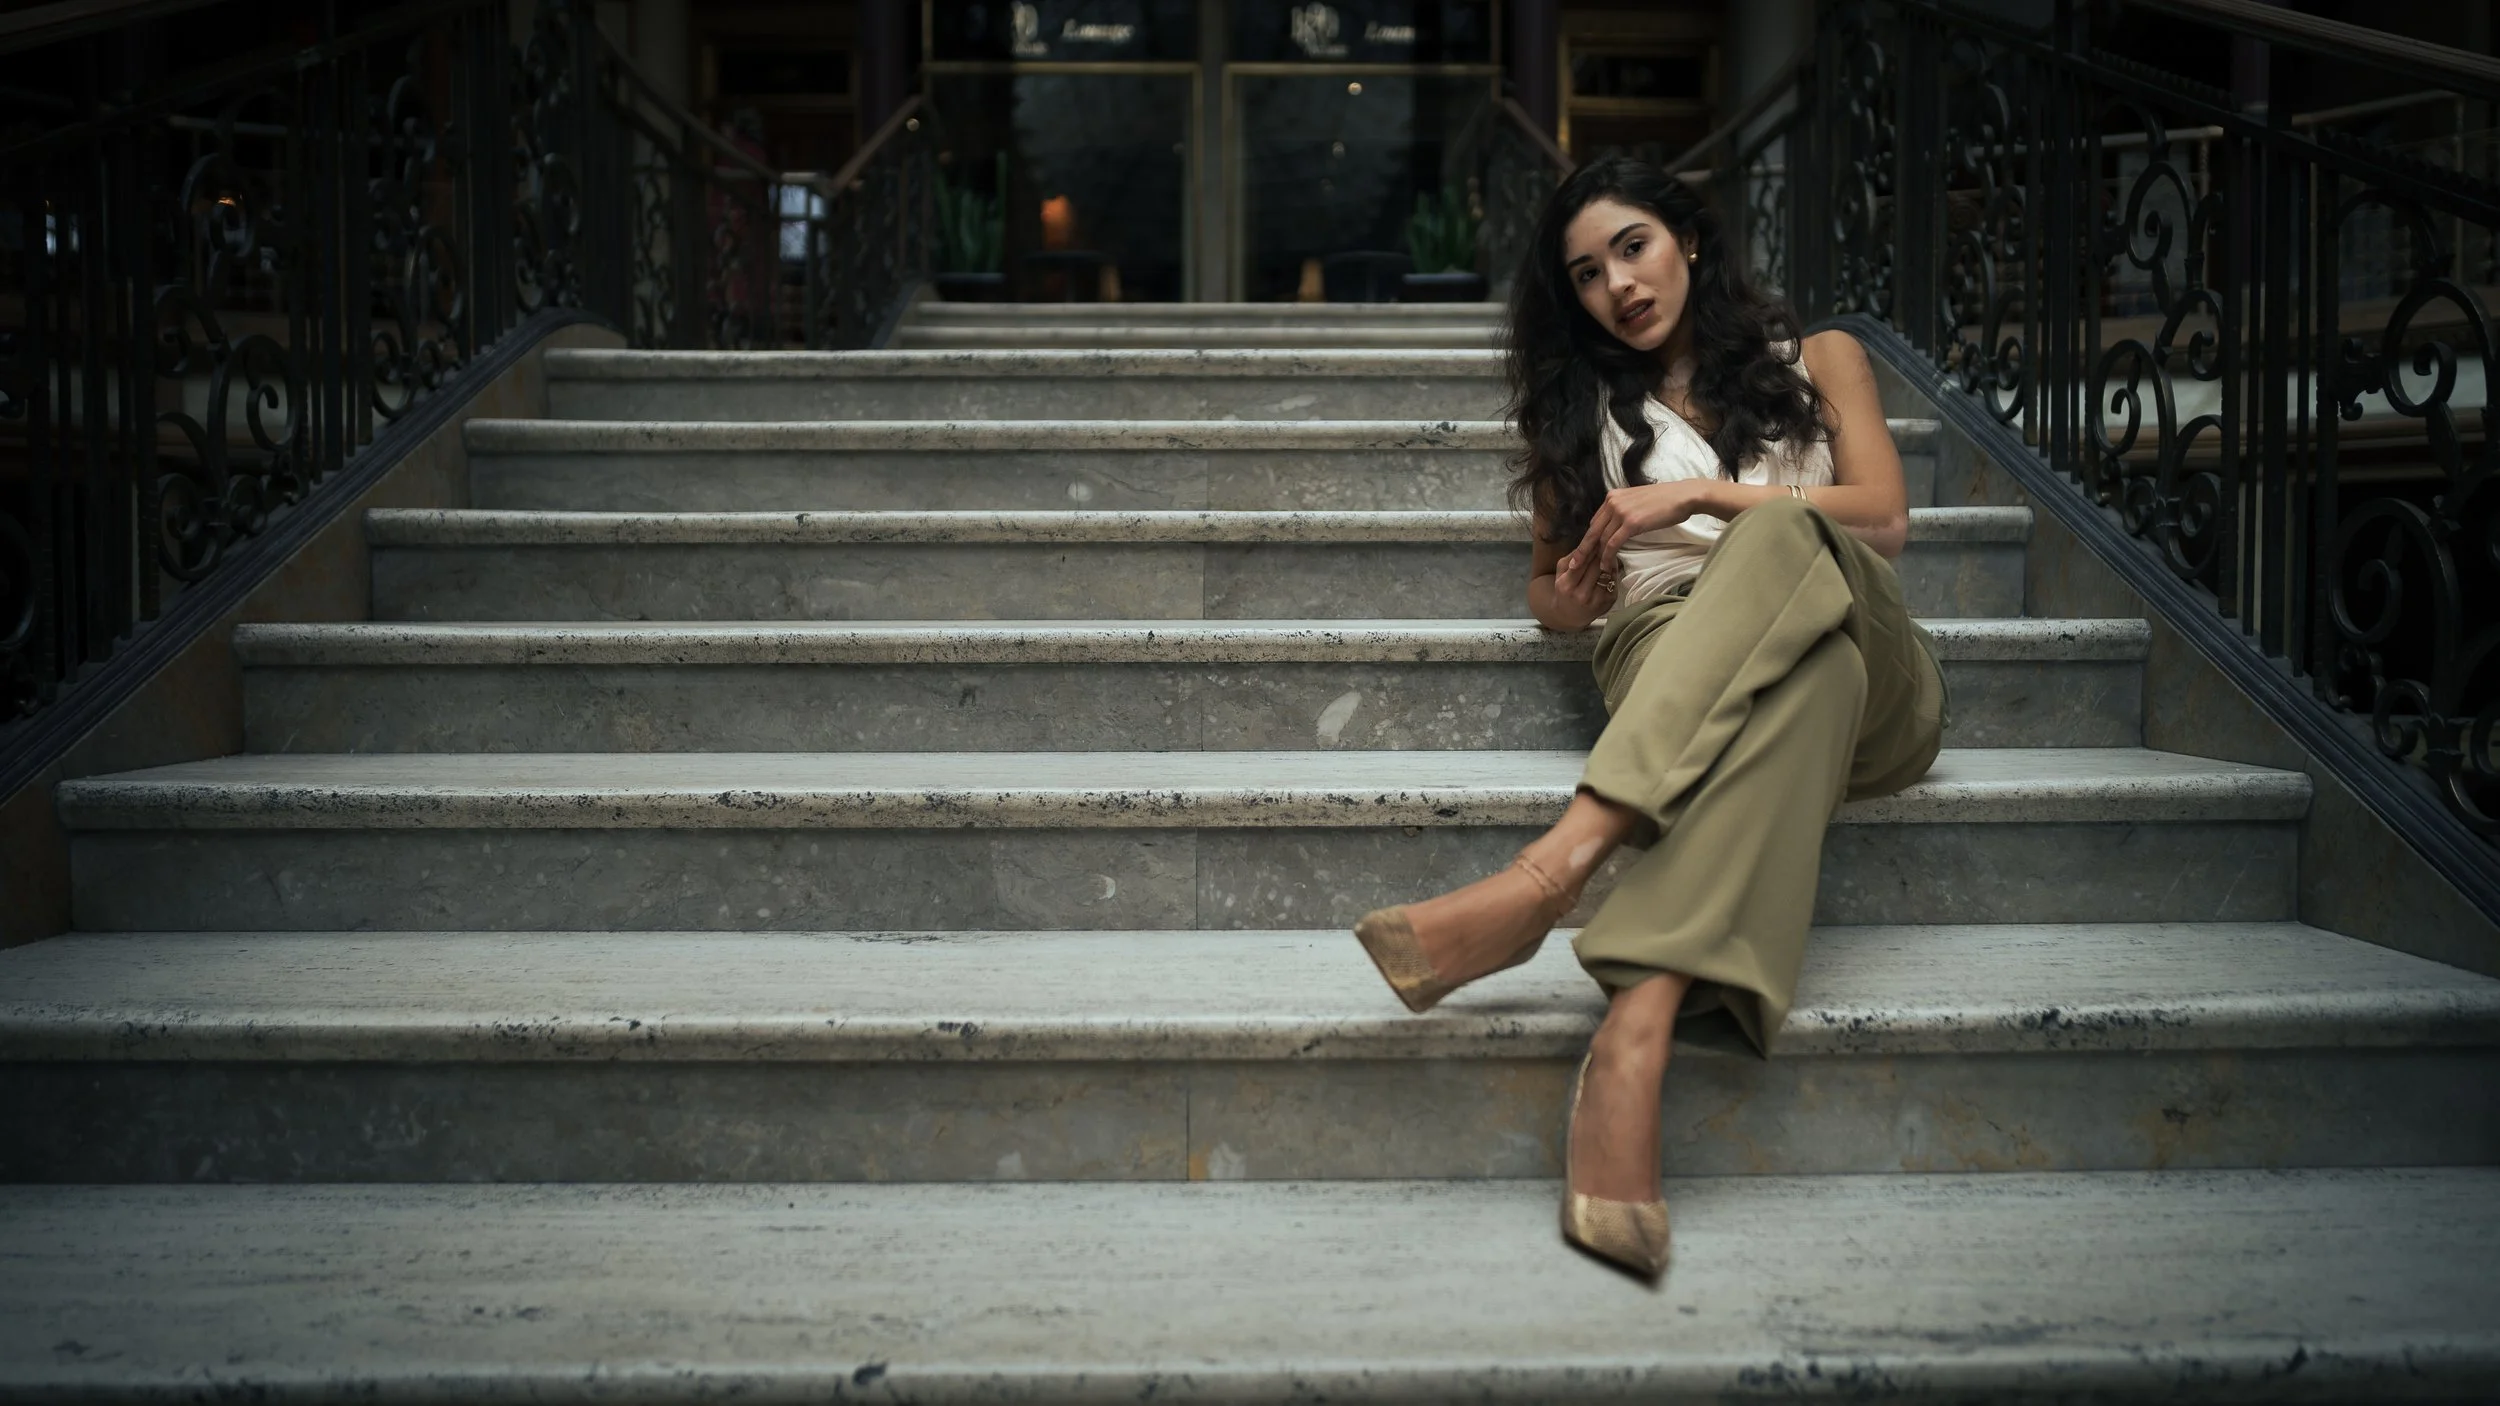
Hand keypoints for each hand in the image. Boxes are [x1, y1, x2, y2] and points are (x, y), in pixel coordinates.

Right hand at [1547, 539, 1617, 628]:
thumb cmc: (1565, 589)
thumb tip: (1588, 542)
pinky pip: (1614, 581)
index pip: (1582, 561)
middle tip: (1608, 538)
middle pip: (1596, 566)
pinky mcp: (1608, 602)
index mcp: (1567, 585)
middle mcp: (1582, 594)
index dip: (1592, 547)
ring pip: (1607, 572)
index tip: (1597, 536)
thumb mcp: (1561, 572)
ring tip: (1611, 549)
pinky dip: (1613, 571)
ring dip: (1610, 560)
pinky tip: (1611, 565)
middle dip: (1602, 551)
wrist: (1569, 616)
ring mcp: (1597, 600)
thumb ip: (1572, 557)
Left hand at [1581, 480, 1723, 564]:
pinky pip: (1613, 543)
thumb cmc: (1665, 501)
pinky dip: (1608, 556)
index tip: (1584, 552)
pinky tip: (1607, 566)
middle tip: (1573, 565)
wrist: (1683, 496)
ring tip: (1596, 570)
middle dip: (1582, 550)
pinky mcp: (1631, 522)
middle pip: (1592, 530)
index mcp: (1612, 496)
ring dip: (1597, 557)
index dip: (1589, 539)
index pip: (1595, 521)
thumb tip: (1617, 526)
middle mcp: (1613, 502)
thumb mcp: (1637, 501)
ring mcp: (1621, 512)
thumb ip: (1624, 511)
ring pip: (1601, 539)